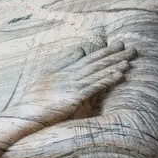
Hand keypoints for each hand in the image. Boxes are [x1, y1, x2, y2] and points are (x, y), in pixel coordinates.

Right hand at [4, 42, 135, 124]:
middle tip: (131, 48)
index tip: (118, 46)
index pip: (88, 59)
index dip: (104, 52)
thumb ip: (63, 66)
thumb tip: (78, 52)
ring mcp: (72, 84)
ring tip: (129, 60)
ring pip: (97, 72)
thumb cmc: (35, 100)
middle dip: (114, 55)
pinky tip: (119, 75)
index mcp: (65, 71)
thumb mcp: (48, 79)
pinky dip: (107, 79)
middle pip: (96, 62)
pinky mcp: (74, 96)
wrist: (26, 112)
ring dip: (114, 65)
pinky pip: (95, 86)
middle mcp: (70, 75)